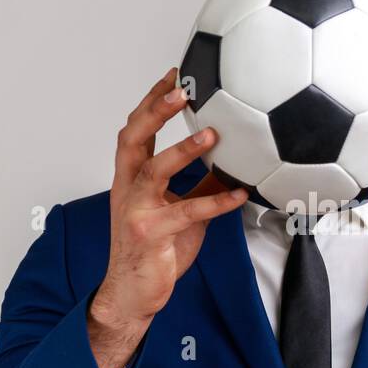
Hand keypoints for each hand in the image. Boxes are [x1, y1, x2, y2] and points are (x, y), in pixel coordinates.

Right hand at [88, 68, 248, 367]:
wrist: (133, 293)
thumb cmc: (155, 250)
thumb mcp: (180, 210)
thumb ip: (200, 184)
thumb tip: (234, 162)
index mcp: (130, 178)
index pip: (135, 129)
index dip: (151, 100)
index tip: (172, 74)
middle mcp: (127, 189)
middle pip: (133, 139)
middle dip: (154, 111)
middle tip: (181, 89)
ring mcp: (136, 211)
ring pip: (154, 172)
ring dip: (182, 151)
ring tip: (212, 134)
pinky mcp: (152, 235)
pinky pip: (188, 213)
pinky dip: (216, 202)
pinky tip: (240, 193)